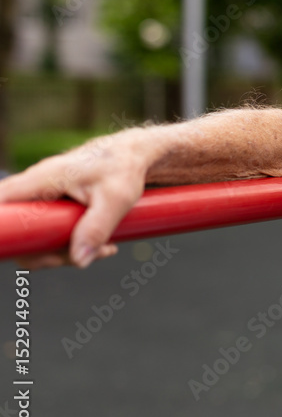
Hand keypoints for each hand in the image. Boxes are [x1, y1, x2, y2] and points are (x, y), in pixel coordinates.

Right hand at [0, 132, 149, 267]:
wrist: (134, 155)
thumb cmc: (123, 169)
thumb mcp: (115, 200)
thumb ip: (96, 229)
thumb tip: (79, 261)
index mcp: (42, 178)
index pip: (3, 201)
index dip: (4, 226)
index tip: (27, 249)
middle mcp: (36, 187)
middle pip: (19, 229)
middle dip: (46, 252)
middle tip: (80, 258)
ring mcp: (44, 197)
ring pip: (38, 234)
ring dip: (66, 251)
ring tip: (105, 249)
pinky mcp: (56, 205)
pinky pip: (54, 231)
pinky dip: (75, 243)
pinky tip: (105, 246)